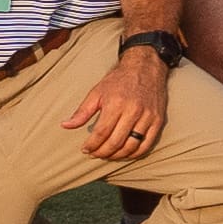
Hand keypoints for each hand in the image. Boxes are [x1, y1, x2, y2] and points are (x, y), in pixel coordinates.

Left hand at [68, 36, 174, 163]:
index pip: (101, 132)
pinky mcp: (157, 120)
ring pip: (131, 146)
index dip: (91, 145)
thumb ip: (82, 112)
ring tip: (108, 155)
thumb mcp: (97, 92)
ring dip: (117, 156)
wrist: (146, 67)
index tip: (85, 149)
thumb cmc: (119, 80)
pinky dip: (135, 153)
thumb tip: (65, 125)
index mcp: (115, 103)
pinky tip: (125, 154)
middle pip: (116, 142)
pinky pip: (147, 144)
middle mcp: (133, 111)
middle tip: (95, 154)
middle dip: (102, 152)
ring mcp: (147, 116)